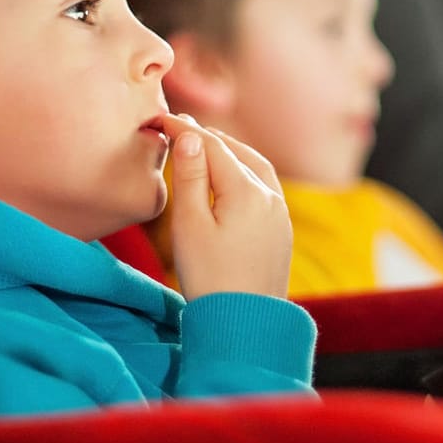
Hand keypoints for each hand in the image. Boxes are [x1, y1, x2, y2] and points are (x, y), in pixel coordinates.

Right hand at [160, 114, 292, 300]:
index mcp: (246, 191)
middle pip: (236, 152)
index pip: (211, 147)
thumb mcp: (190, 226)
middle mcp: (270, 196)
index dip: (185, 130)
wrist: (246, 325)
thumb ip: (190, 178)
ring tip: (205, 146)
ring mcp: (280, 213)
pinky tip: (230, 179)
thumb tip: (190, 136)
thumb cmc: (210, 278)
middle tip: (180, 126)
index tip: (161, 118)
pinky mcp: (281, 230)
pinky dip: (244, 172)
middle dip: (208, 138)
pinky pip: (264, 187)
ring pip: (254, 167)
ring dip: (229, 152)